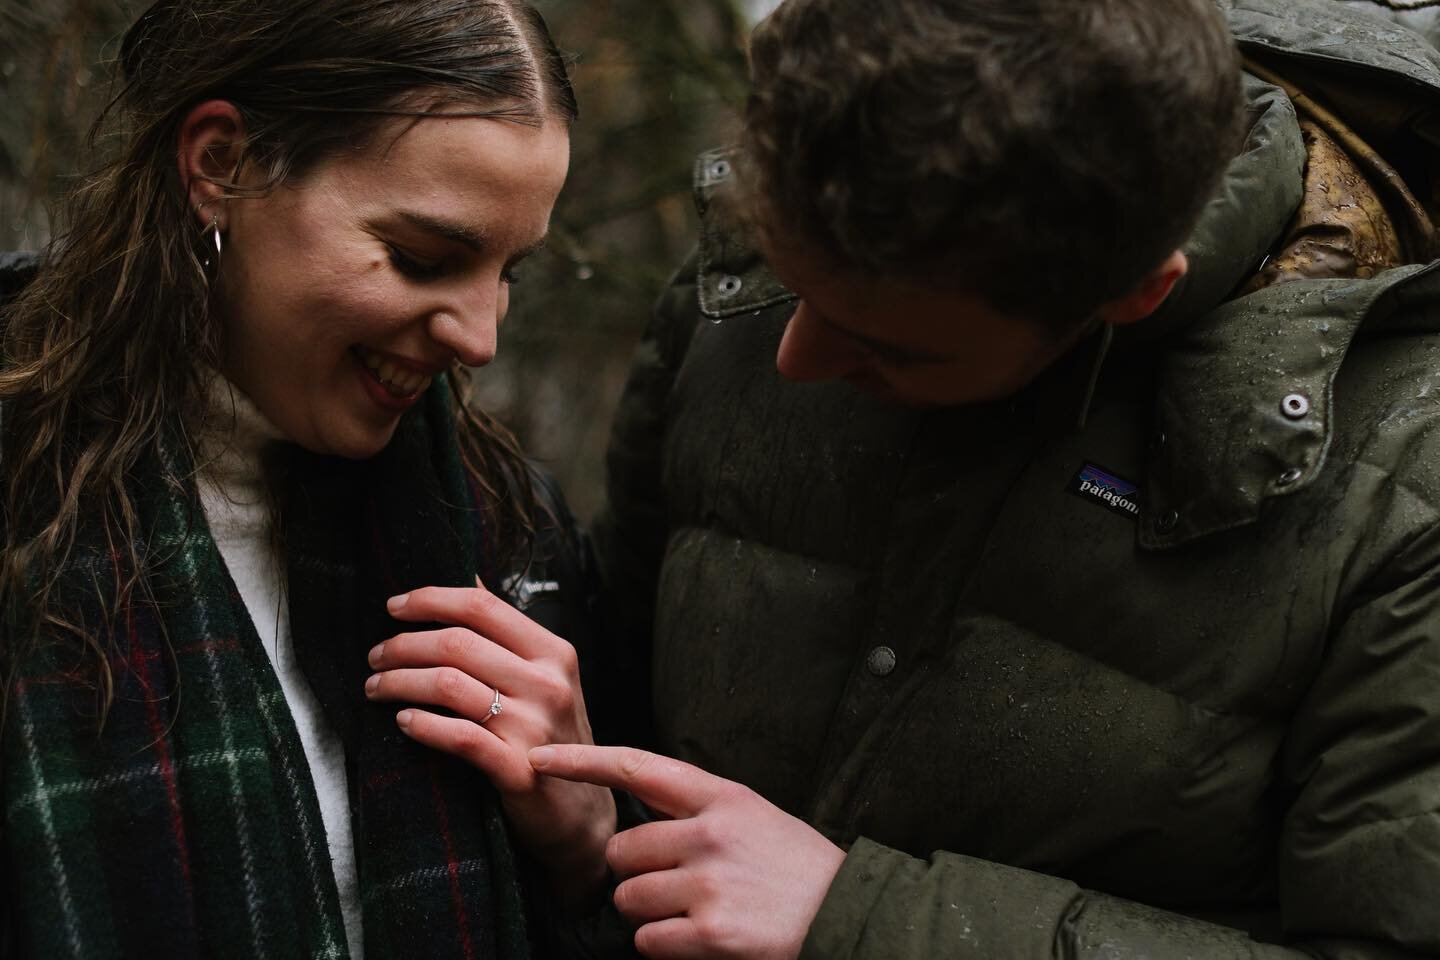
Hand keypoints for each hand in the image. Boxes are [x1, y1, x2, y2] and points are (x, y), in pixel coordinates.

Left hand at [365, 583, 615, 902]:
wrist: (581, 815)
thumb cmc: (552, 740)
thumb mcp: (544, 679)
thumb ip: (507, 634)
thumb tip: (469, 575)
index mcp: (554, 653)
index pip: (483, 606)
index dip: (431, 599)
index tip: (392, 606)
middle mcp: (549, 684)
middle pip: (458, 643)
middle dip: (403, 645)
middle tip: (375, 657)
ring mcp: (536, 728)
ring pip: (449, 685)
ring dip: (400, 682)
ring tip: (376, 688)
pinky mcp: (519, 770)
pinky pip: (459, 737)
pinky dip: (422, 725)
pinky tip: (402, 721)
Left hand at [530, 744, 844, 959]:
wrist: (847, 916)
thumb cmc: (797, 870)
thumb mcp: (754, 817)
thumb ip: (699, 810)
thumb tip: (639, 809)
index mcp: (722, 797)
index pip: (637, 767)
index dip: (581, 761)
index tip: (538, 756)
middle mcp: (710, 833)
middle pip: (622, 850)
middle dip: (636, 874)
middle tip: (676, 885)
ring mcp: (709, 883)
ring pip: (628, 898)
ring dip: (648, 914)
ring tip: (693, 913)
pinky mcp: (711, 932)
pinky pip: (647, 940)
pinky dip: (663, 946)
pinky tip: (699, 940)